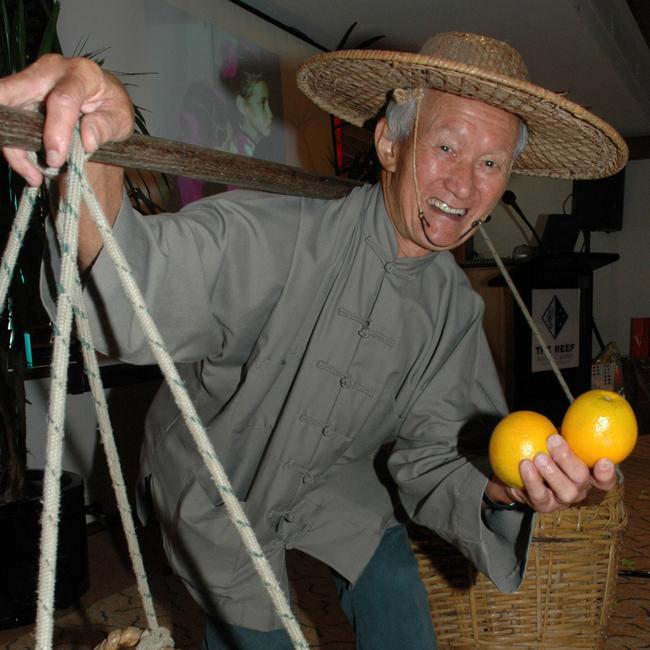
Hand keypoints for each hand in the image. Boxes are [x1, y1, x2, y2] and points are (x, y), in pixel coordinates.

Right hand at [0, 53, 133, 185]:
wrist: (102, 98)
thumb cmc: (112, 107)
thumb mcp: (121, 119)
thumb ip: (107, 127)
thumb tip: (88, 141)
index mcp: (81, 74)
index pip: (63, 100)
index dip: (56, 131)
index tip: (56, 158)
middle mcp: (50, 71)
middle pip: (13, 91)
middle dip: (13, 127)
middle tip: (26, 164)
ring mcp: (31, 81)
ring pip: (5, 109)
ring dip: (13, 146)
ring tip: (33, 176)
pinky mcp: (19, 95)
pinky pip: (7, 120)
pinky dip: (14, 148)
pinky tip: (30, 170)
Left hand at [486, 433, 617, 512]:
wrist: (516, 474)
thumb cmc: (541, 450)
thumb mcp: (553, 441)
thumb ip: (561, 433)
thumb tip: (563, 413)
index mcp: (587, 474)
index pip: (605, 478)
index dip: (607, 473)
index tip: (604, 460)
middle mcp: (579, 489)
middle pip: (582, 479)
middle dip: (569, 459)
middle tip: (553, 440)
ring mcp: (562, 500)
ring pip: (564, 491)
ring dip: (551, 473)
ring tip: (537, 457)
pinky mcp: (544, 506)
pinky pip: (538, 494)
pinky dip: (530, 480)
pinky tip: (523, 465)